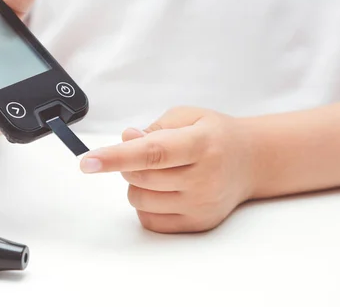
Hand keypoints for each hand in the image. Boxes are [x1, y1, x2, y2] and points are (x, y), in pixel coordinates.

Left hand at [79, 106, 256, 232]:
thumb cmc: (215, 135)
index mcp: (202, 144)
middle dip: (129, 163)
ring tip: (160, 171)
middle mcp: (204, 178)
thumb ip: (154, 127)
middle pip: (139, 177)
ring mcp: (201, 205)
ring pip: (139, 199)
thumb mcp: (188, 116)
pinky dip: (145, 203)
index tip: (87, 161)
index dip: (116, 157)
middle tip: (147, 152)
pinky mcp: (197, 223)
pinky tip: (163, 189)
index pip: (152, 153)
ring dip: (137, 183)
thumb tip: (126, 140)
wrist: (251, 161)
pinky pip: (149, 220)